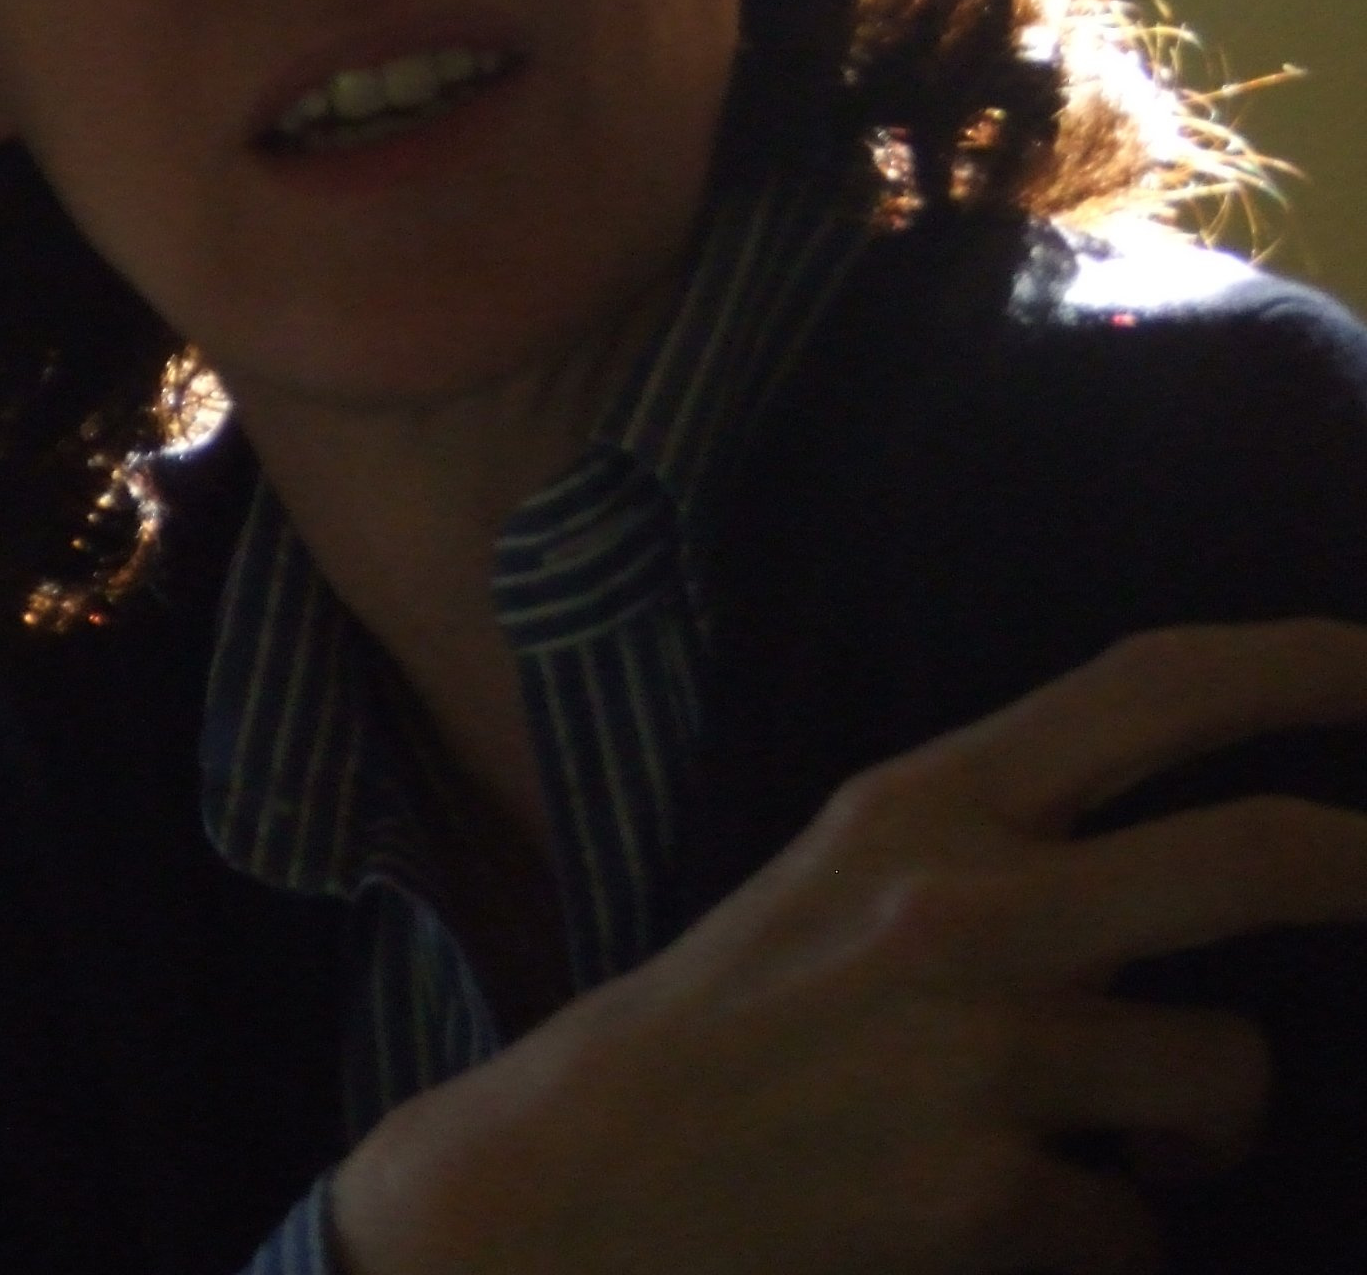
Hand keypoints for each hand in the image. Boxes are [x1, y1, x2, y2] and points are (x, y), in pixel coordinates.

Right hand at [329, 617, 1366, 1274]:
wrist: (587, 1173)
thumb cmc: (734, 1014)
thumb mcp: (851, 864)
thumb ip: (1000, 834)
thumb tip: (1185, 842)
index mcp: (925, 796)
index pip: (1149, 688)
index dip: (1299, 665)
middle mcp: (963, 900)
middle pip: (1251, 854)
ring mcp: (976, 1049)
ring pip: (1224, 1074)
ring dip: (1206, 1126)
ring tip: (1131, 1145)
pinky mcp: (977, 1200)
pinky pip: (1139, 1229)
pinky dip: (1110, 1239)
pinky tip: (1018, 1226)